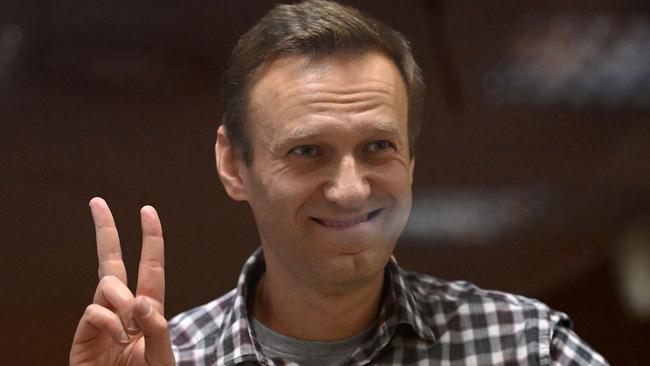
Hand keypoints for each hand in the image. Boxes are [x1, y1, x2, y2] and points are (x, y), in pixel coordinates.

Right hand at [70, 197, 173, 364]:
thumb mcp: (163, 355)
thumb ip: (157, 327)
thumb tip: (143, 299)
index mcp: (148, 308)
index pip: (151, 267)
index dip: (150, 238)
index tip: (147, 210)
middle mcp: (123, 308)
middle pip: (112, 262)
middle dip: (106, 231)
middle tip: (97, 201)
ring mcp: (102, 319)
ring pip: (108, 284)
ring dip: (122, 300)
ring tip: (129, 328)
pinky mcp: (83, 335)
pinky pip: (95, 310)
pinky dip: (110, 321)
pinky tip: (118, 338)